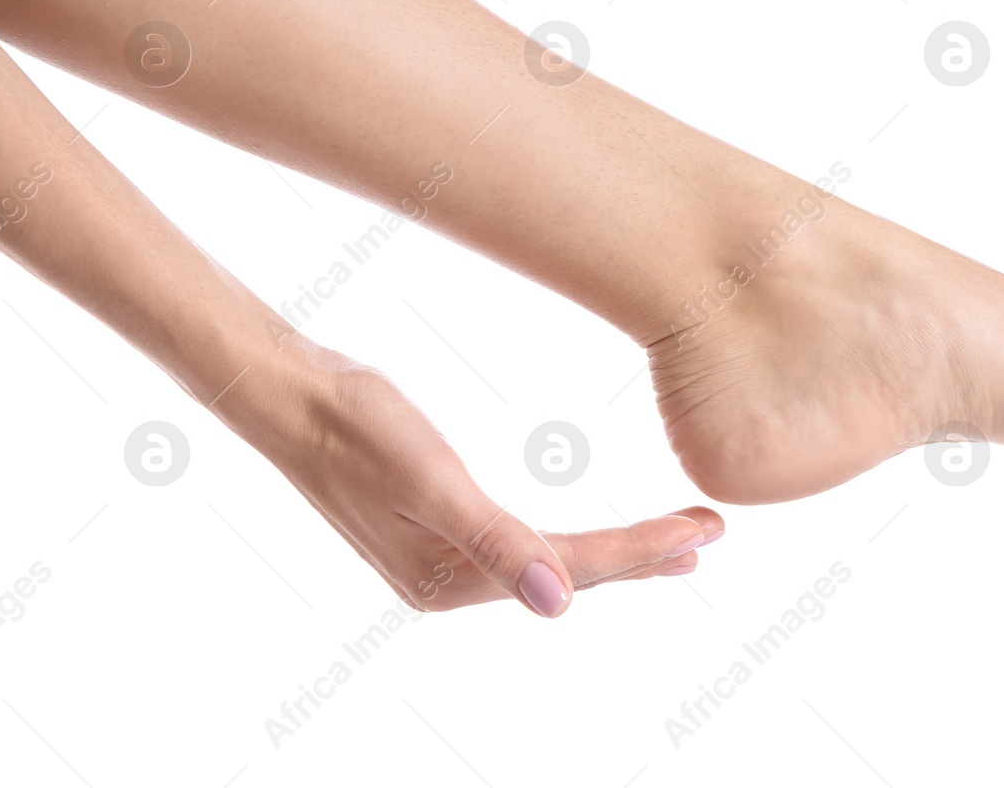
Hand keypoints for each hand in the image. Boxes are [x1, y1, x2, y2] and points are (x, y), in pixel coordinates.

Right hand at [222, 341, 721, 615]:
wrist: (290, 398)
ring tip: (676, 548)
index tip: (704, 528)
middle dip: (644, 555)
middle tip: (712, 534)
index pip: (573, 567)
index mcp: (451, 579)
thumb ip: (495, 542)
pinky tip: (587, 540)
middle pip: (571, 572)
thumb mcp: (429, 481)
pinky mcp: (438, 532)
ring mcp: (443, 560)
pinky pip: (526, 547)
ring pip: (553, 562)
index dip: (643, 549)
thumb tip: (557, 604)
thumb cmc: (357, 427)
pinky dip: (571, 543)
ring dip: (616, 554)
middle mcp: (451, 582)